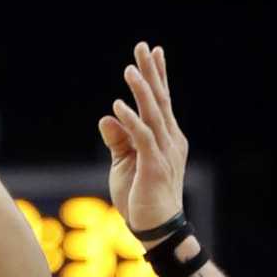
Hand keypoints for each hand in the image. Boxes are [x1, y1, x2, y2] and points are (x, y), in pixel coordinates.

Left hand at [98, 41, 187, 234]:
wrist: (157, 230)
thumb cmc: (141, 199)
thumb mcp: (124, 164)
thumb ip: (118, 140)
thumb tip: (106, 117)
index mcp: (166, 139)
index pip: (161, 102)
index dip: (157, 76)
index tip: (153, 51)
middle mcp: (169, 141)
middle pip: (160, 100)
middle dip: (151, 72)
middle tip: (143, 46)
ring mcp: (164, 153)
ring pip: (152, 115)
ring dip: (140, 91)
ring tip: (129, 69)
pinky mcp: (154, 167)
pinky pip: (142, 138)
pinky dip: (130, 121)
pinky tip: (118, 106)